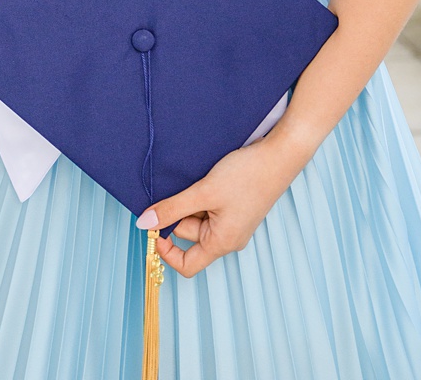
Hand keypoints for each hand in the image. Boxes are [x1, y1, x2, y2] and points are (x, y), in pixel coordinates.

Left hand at [138, 137, 302, 277]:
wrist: (276, 156)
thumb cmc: (247, 176)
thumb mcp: (203, 192)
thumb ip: (172, 208)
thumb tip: (144, 223)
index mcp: (222, 243)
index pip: (187, 265)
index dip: (165, 251)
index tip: (153, 227)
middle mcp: (227, 238)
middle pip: (187, 235)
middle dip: (178, 213)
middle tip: (183, 188)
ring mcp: (229, 223)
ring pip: (195, 218)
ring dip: (188, 201)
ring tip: (198, 181)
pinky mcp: (230, 209)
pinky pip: (204, 208)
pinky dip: (197, 196)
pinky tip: (202, 180)